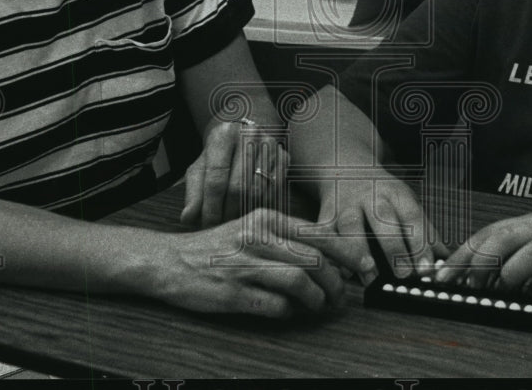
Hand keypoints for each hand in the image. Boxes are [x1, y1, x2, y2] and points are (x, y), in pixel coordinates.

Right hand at [153, 209, 362, 317]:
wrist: (168, 260)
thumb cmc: (216, 247)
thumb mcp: (252, 229)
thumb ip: (286, 239)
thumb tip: (329, 259)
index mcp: (266, 219)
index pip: (318, 234)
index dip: (347, 253)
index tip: (363, 268)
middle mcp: (257, 237)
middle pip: (314, 259)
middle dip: (335, 282)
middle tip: (340, 297)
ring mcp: (244, 264)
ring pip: (299, 281)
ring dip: (316, 299)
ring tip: (318, 306)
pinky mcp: (232, 292)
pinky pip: (275, 305)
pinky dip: (290, 312)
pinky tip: (290, 311)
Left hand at [180, 120, 287, 228]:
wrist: (244, 130)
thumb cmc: (218, 153)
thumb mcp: (201, 167)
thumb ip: (194, 192)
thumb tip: (188, 218)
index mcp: (224, 134)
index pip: (216, 178)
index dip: (211, 206)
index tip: (206, 225)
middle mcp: (250, 135)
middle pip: (239, 187)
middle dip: (227, 212)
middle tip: (220, 227)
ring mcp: (270, 146)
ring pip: (258, 192)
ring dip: (244, 212)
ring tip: (232, 220)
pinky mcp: (284, 157)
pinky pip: (274, 192)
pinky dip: (260, 206)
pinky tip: (250, 210)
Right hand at [309, 171, 447, 285]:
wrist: (344, 166)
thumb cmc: (381, 193)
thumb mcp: (405, 202)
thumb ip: (425, 232)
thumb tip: (447, 261)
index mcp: (396, 194)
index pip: (412, 216)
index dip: (420, 243)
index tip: (427, 268)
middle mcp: (370, 196)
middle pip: (383, 218)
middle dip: (393, 246)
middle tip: (403, 275)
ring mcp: (345, 205)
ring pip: (350, 225)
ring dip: (359, 251)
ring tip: (369, 277)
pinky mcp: (324, 215)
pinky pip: (323, 234)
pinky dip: (328, 252)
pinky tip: (337, 271)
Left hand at [435, 206, 531, 296]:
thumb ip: (518, 245)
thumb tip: (480, 269)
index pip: (489, 233)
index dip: (464, 253)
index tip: (442, 273)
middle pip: (504, 238)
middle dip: (479, 262)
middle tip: (465, 284)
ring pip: (530, 253)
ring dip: (512, 273)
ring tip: (506, 287)